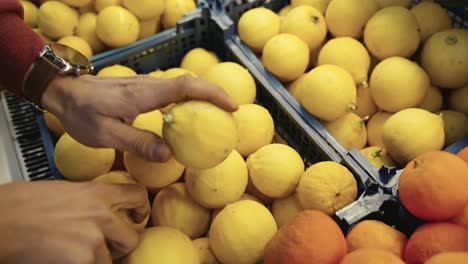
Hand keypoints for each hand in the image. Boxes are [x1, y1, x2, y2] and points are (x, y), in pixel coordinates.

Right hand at [0, 181, 149, 263]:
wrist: (1, 220)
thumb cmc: (22, 204)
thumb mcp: (65, 191)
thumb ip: (90, 201)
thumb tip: (102, 212)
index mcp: (96, 192)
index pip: (138, 195)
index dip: (140, 209)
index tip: (136, 217)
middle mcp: (101, 214)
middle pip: (132, 237)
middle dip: (120, 246)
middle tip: (105, 247)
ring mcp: (93, 239)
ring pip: (111, 260)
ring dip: (97, 260)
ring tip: (74, 253)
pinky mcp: (83, 259)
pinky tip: (64, 259)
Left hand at [41, 74, 237, 161]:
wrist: (64, 93)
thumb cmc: (82, 113)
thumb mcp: (105, 134)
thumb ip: (137, 143)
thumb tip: (169, 156)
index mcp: (144, 94)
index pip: (185, 87)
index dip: (211, 94)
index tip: (230, 106)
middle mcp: (149, 86)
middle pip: (190, 82)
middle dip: (215, 94)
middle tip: (232, 112)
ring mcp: (146, 86)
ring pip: (183, 85)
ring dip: (204, 96)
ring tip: (218, 115)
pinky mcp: (143, 90)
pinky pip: (173, 91)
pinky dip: (189, 99)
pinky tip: (191, 116)